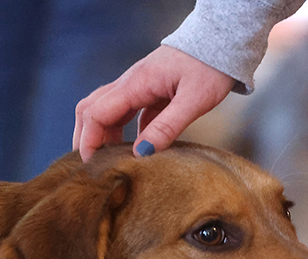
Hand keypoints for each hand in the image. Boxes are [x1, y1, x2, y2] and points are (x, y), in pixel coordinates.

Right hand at [73, 45, 235, 161]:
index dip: (88, 141)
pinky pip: (125, 113)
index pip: (95, 114)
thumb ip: (167, 127)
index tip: (92, 166)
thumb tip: (141, 153)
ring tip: (110, 161)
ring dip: (102, 136)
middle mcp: (130, 83)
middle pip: (90, 110)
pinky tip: (133, 149)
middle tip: (92, 166)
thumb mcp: (194, 100)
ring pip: (105, 111)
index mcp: (135, 84)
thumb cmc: (211, 66)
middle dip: (85, 138)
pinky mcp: (147, 92)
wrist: (221, 42)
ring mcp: (137, 87)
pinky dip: (121, 132)